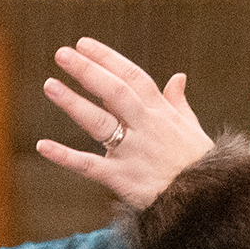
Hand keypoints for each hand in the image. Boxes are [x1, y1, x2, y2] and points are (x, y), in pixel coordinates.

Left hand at [38, 38, 213, 208]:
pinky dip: (64, 156)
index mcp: (161, 113)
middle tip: (62, 53)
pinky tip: (42, 145)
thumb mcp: (192, 129)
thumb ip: (178, 102)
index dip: (107, 59)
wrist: (207, 204)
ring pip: (99, 123)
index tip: (84, 44)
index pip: (132, 77)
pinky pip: (88, 165)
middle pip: (114, 92)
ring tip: (50, 84)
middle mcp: (145, 128)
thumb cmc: (199, 165)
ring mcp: (132, 152)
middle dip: (88, 71)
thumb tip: (178, 76)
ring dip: (73, 103)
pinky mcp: (121, 178)